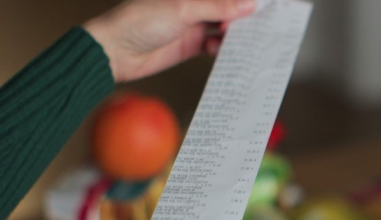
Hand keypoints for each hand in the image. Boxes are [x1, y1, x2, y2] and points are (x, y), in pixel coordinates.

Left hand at [83, 0, 255, 82]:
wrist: (117, 52)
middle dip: (243, 16)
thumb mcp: (183, 10)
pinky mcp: (191, 45)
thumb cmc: (140, 21)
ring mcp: (193, 24)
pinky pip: (214, 46)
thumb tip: (248, 5)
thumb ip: (218, 7)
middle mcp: (194, 4)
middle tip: (259, 25)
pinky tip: (225, 52)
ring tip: (242, 41)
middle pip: (227, 8)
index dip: (244, 1)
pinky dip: (222, 50)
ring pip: (223, 27)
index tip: (263, 6)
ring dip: (233, 34)